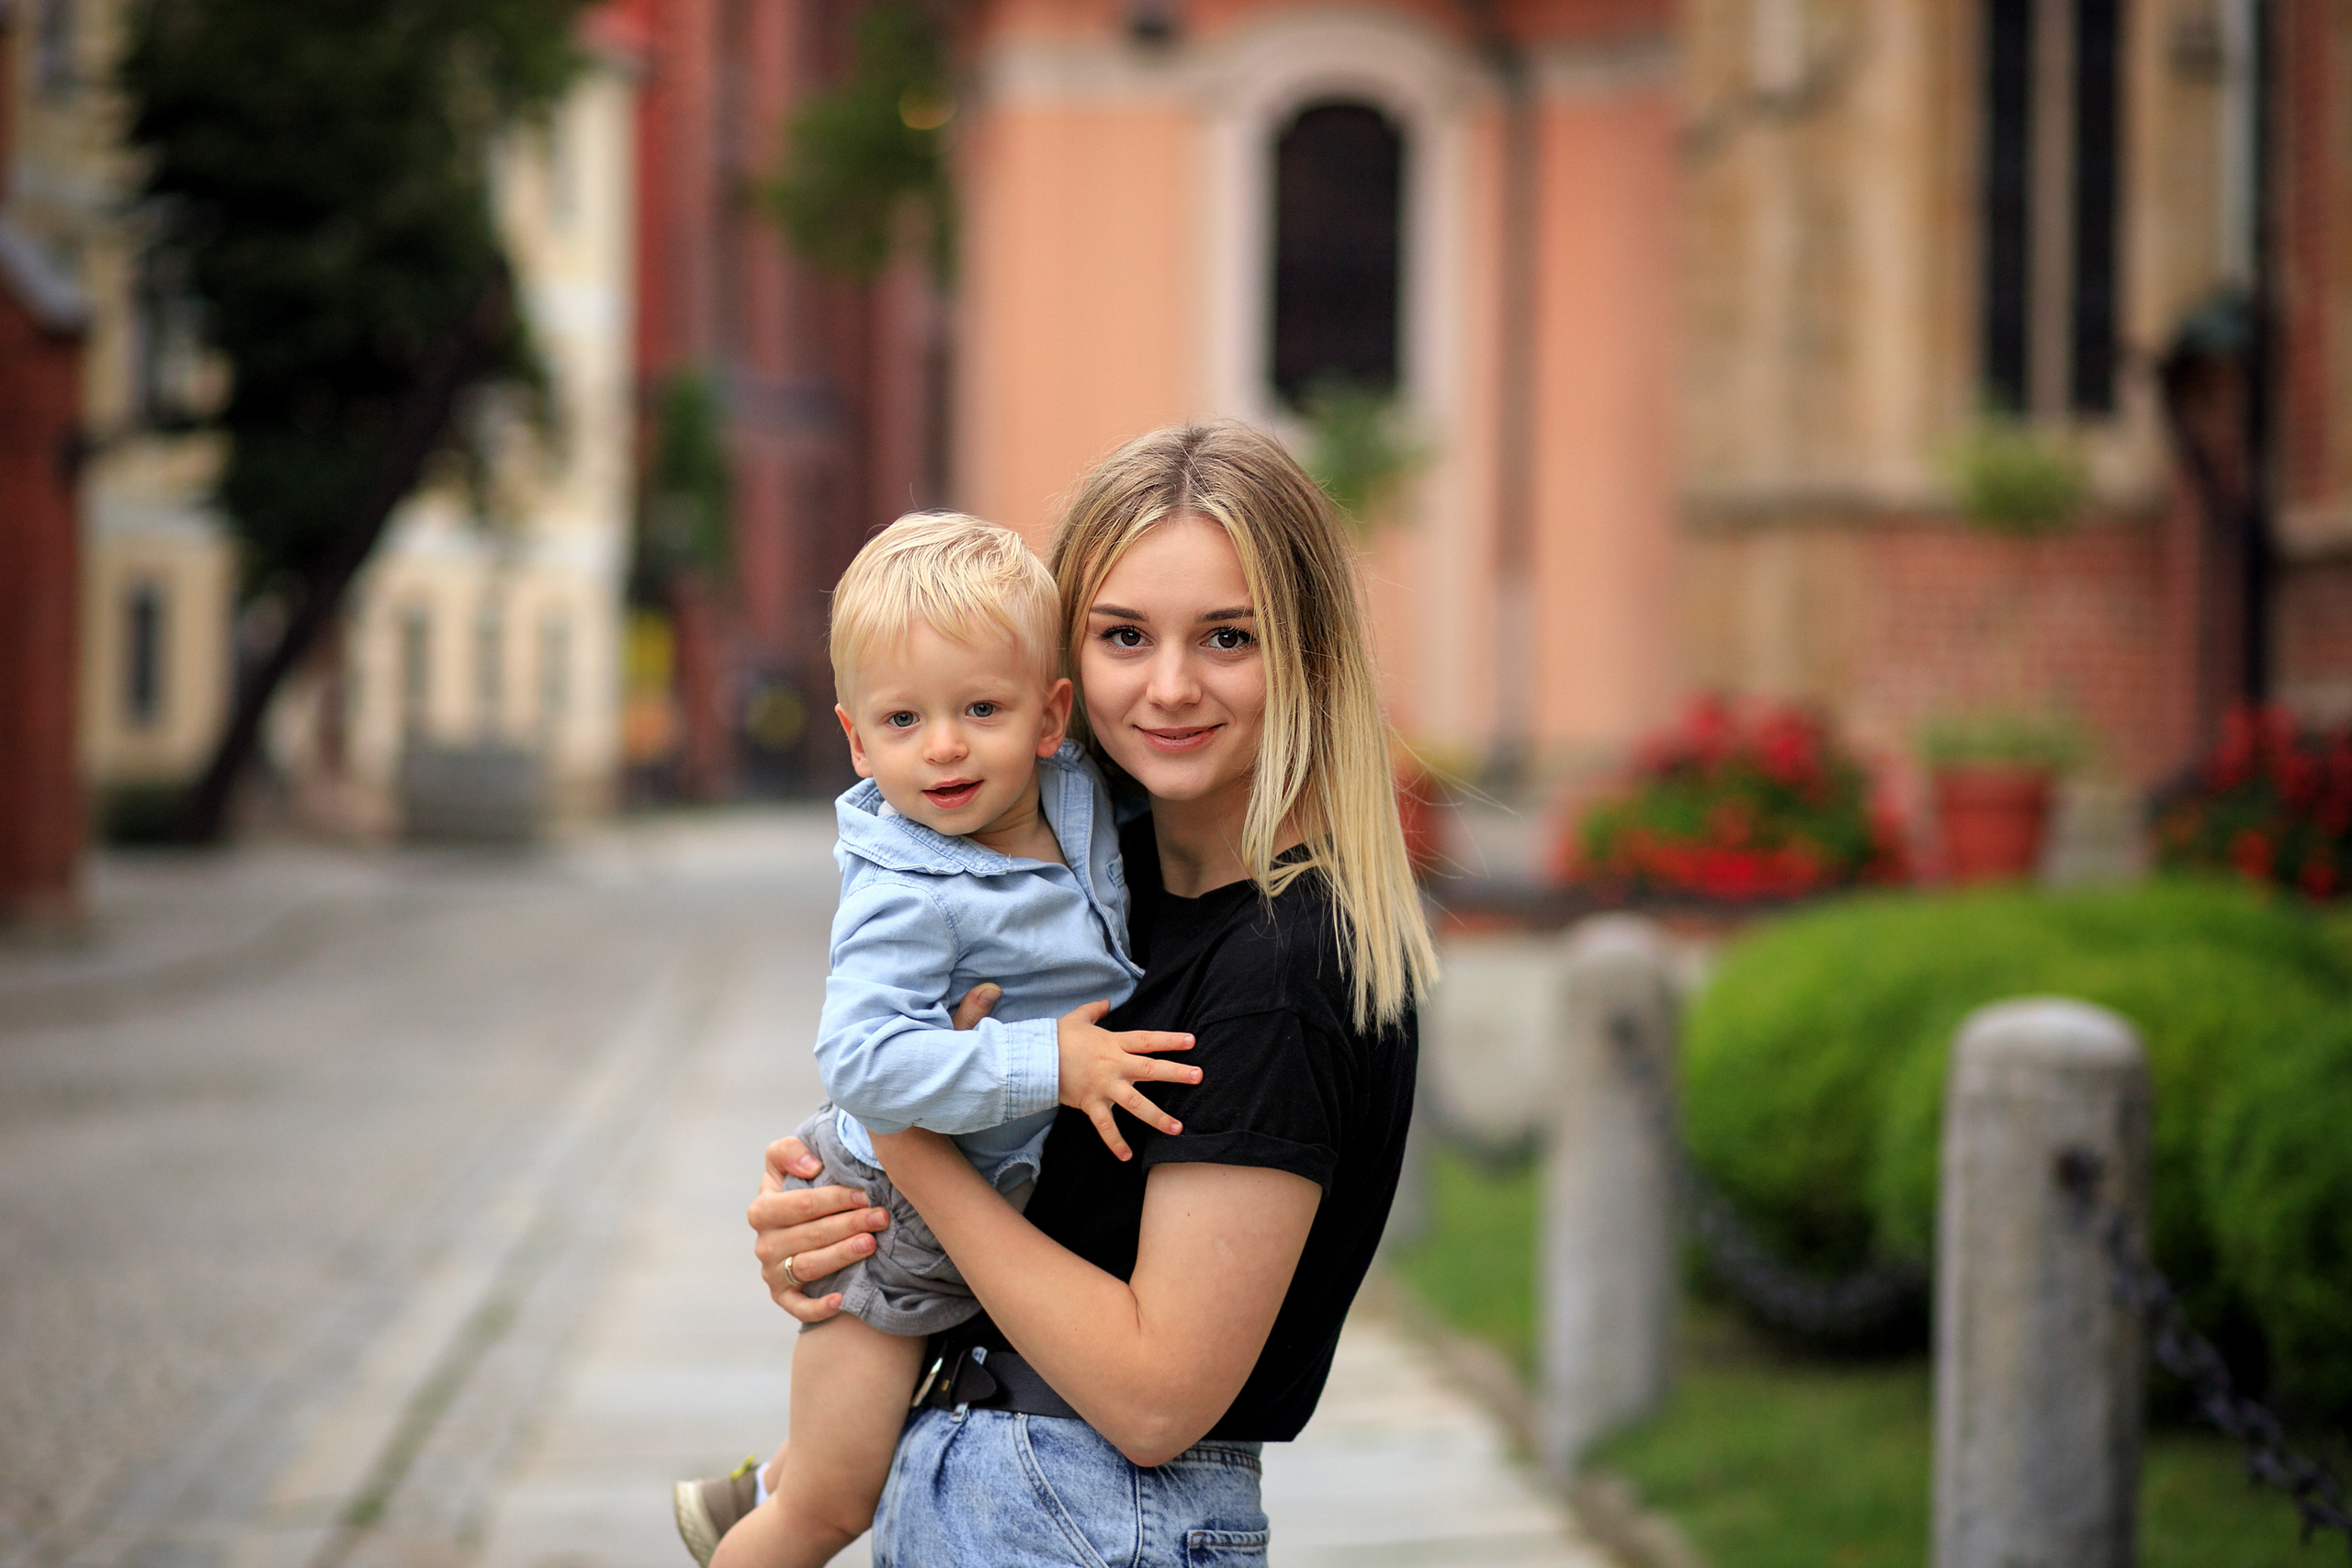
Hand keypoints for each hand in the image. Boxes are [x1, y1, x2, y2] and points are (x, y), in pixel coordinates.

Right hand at [746, 985, 998, 1323]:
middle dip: (824, 1210)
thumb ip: (945, 1052)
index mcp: (792, 1169)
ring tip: (874, 1239)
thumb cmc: (899, 1175)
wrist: (882, 1255)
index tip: (824, 1162)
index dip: (789, 1161)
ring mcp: (775, 1253)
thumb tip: (989, 990)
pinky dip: (814, 1297)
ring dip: (829, 1248)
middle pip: (774, 1211)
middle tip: (871, 1209)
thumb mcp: (922, 1119)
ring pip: (785, 1255)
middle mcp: (773, 1208)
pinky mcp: (790, 1293)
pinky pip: (789, 1298)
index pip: (770, 1158)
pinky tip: (847, 1293)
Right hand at [1056, 1000, 1198, 1161]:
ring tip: (1178, 1128)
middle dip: (1176, 1073)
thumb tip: (1107, 1001)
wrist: (1034, 1057)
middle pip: (1151, 1069)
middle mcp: (1114, 1065)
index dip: (1170, 1040)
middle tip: (1198, 1076)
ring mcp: (1104, 1086)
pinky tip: (1127, 1156)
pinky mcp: (1091, 1104)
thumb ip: (1095, 1010)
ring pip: (1136, 1103)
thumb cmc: (1057, 1037)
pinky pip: (1105, 1126)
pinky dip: (1115, 1142)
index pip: (1147, 1040)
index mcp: (1114, 1043)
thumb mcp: (1077, 1017)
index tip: (1192, 1042)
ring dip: (1158, 1116)